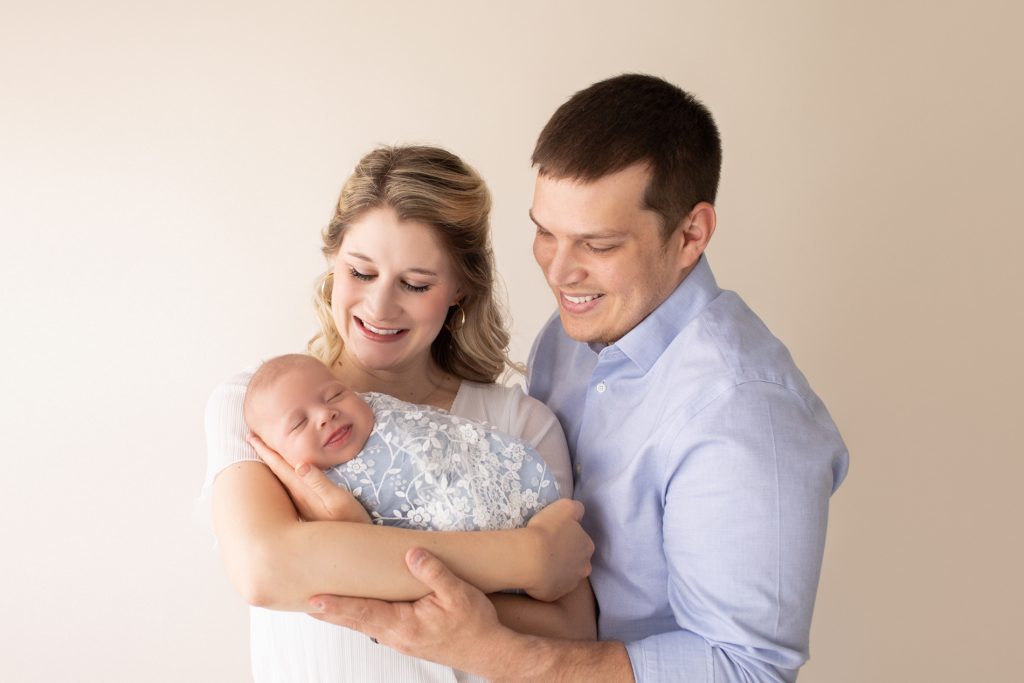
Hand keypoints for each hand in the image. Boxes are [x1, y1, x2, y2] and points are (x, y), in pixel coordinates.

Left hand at [247, 434, 369, 522]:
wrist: (351, 548)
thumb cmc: (350, 521)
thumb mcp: (338, 500)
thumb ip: (319, 483)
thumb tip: (299, 464)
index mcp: (302, 491)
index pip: (279, 466)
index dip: (266, 450)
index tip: (252, 436)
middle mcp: (297, 497)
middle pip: (275, 471)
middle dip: (264, 454)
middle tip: (250, 438)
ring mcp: (301, 504)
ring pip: (281, 479)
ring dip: (272, 464)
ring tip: (263, 451)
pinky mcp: (308, 509)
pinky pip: (289, 486)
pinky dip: (283, 474)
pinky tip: (285, 473)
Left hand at [310, 548, 516, 675]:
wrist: (490, 652)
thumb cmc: (476, 623)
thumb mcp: (459, 593)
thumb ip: (433, 571)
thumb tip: (411, 552)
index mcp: (405, 625)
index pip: (364, 612)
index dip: (338, 605)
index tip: (314, 600)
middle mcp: (397, 636)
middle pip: (356, 621)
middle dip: (330, 611)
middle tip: (304, 600)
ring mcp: (400, 641)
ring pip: (364, 625)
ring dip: (343, 614)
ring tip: (320, 604)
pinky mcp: (407, 640)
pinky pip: (376, 627)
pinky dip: (359, 617)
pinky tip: (356, 611)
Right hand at [523, 499, 593, 600]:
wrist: (530, 559)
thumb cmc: (546, 530)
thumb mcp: (564, 507)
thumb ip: (576, 508)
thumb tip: (579, 513)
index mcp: (587, 546)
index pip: (582, 541)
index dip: (569, 538)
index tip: (555, 536)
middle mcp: (584, 567)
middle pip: (577, 560)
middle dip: (567, 556)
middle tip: (548, 549)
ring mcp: (570, 583)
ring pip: (566, 575)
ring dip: (558, 570)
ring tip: (540, 563)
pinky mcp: (555, 595)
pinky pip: (552, 588)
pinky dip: (546, 582)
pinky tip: (536, 574)